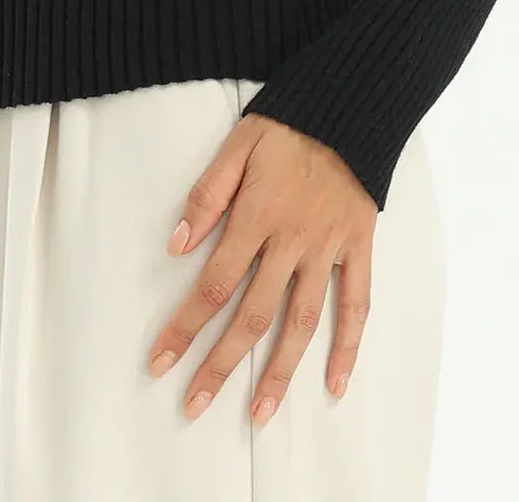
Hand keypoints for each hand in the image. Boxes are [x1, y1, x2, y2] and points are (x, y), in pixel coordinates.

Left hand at [144, 108, 375, 427]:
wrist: (351, 103)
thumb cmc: (288, 122)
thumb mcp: (238, 144)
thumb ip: (207, 194)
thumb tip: (175, 245)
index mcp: (257, 216)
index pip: (214, 285)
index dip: (185, 326)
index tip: (160, 361)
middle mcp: (292, 241)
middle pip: (252, 316)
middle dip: (220, 364)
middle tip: (194, 405)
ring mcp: (328, 249)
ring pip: (302, 322)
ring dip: (279, 372)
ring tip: (258, 413)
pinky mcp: (358, 248)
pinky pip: (356, 305)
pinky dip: (348, 346)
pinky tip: (334, 383)